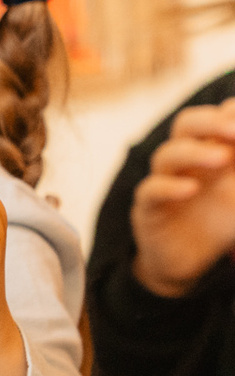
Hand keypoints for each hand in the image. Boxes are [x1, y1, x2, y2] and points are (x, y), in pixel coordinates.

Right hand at [129, 101, 234, 296]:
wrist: (189, 262)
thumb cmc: (220, 223)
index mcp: (211, 149)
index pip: (216, 117)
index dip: (228, 113)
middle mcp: (187, 161)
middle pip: (186, 125)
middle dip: (211, 122)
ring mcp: (164, 181)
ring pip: (167, 154)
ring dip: (195, 152)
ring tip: (222, 158)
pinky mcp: (148, 209)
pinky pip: (150, 190)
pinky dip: (168, 187)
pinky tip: (190, 189)